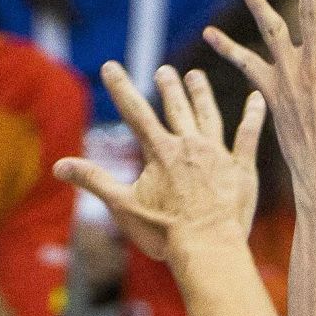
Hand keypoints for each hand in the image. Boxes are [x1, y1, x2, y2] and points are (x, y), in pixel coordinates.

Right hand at [54, 62, 265, 261]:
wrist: (208, 248)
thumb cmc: (164, 233)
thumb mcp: (123, 206)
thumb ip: (93, 180)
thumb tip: (58, 166)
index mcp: (160, 152)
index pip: (136, 112)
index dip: (122, 88)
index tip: (112, 66)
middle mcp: (189, 145)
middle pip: (177, 108)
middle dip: (169, 87)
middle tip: (165, 71)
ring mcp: (218, 155)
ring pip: (209, 115)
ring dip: (202, 95)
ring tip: (197, 76)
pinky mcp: (242, 168)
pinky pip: (248, 136)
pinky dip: (253, 116)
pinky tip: (257, 99)